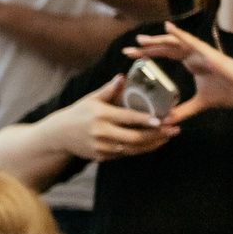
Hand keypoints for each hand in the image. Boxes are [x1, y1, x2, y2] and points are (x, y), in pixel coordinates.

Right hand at [49, 73, 177, 163]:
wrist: (58, 135)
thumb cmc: (78, 113)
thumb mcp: (91, 99)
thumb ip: (108, 90)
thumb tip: (122, 76)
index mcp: (101, 115)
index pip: (129, 118)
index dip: (147, 120)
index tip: (164, 119)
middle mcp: (101, 132)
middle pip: (135, 137)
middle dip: (157, 135)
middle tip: (173, 129)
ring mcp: (101, 147)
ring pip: (133, 149)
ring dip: (153, 144)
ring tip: (168, 137)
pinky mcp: (101, 157)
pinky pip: (125, 155)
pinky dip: (141, 150)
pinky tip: (153, 144)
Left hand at [135, 24, 232, 120]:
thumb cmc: (231, 94)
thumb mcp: (200, 104)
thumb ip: (183, 111)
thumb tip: (167, 122)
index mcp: (192, 63)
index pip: (165, 56)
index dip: (148, 55)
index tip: (130, 57)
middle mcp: (195, 55)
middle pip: (166, 48)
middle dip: (146, 48)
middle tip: (126, 50)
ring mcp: (203, 53)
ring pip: (175, 43)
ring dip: (157, 41)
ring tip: (139, 40)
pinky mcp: (211, 54)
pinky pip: (193, 42)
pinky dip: (180, 34)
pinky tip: (167, 28)